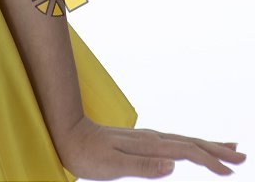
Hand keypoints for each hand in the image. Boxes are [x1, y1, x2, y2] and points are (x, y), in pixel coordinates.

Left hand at [56, 115, 245, 178]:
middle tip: (241, 155)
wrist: (66, 133)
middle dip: (216, 150)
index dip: (210, 161)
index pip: (187, 151)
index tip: (231, 171)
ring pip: (183, 141)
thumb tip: (174, 165)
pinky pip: (173, 143)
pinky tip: (189, 149)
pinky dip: (189, 145)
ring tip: (226, 149)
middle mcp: (150, 138)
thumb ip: (143, 166)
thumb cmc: (86, 154)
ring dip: (206, 145)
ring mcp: (146, 138)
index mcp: (148, 144)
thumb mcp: (112, 165)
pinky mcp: (140, 142)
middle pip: (190, 142)